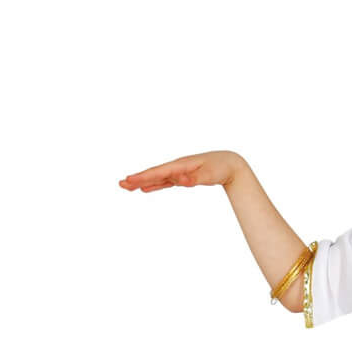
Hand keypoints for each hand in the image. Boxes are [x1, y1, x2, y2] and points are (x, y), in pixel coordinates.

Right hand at [119, 150, 245, 192]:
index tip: (130, 180)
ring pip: (157, 177)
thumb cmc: (220, 168)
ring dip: (142, 182)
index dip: (144, 177)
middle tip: (121, 184)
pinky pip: (165, 181)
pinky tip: (145, 189)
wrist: (230, 163)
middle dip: (137, 179)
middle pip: (154, 174)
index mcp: (181, 165)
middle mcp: (177, 167)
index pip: (158, 172)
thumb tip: (180, 181)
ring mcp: (179, 171)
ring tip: (127, 186)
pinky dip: (155, 184)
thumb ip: (194, 179)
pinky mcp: (182, 176)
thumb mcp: (209, 175)